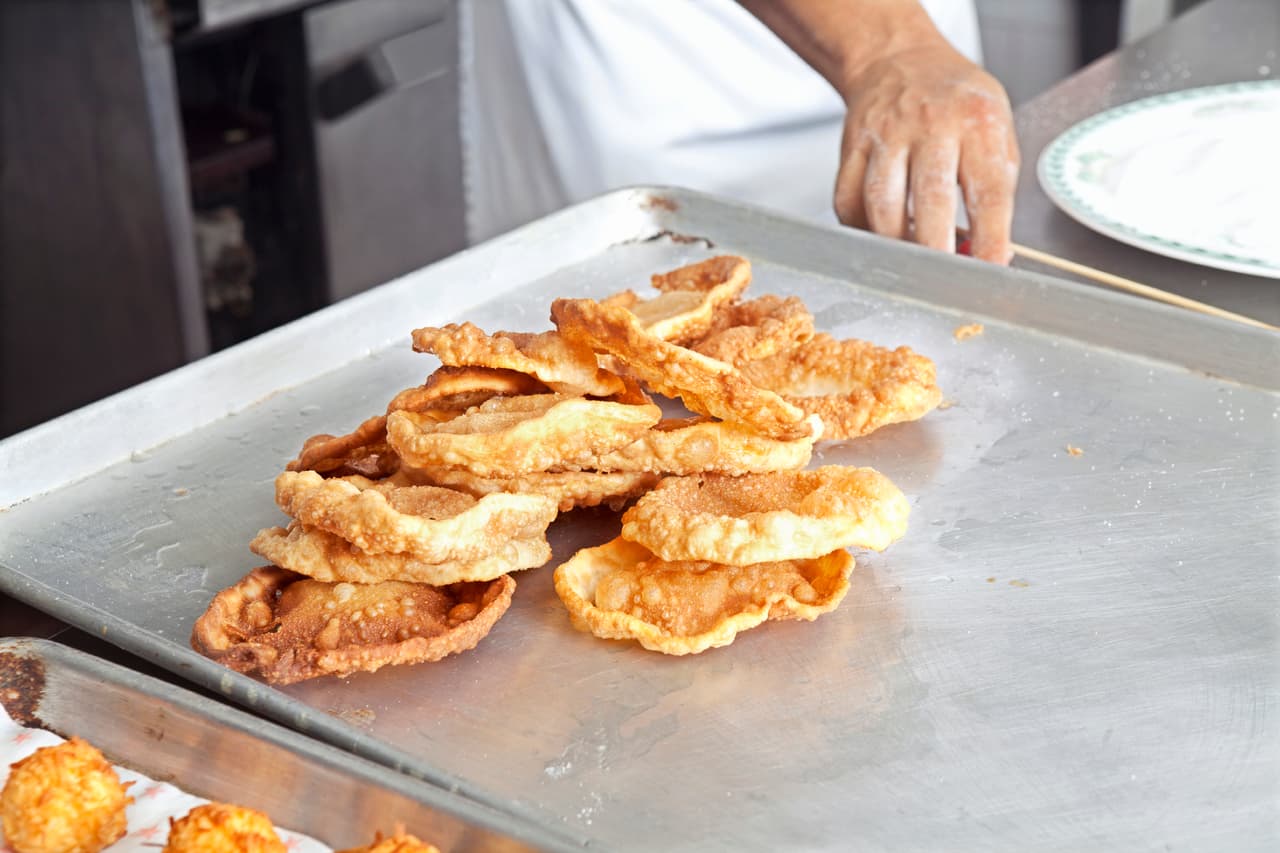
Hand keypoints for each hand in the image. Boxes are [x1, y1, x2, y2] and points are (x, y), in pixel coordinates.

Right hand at [834, 42, 1019, 263]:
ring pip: (881, 203)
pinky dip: (862, 230)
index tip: (992, 269)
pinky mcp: (851, 146)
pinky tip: (879, 236)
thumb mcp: (996, 126)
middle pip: (930, 197)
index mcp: (976, 120)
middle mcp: (930, 123)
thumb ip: (996, 184)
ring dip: (896, 243)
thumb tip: (992, 250)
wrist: (899, 61)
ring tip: (911, 261)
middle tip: (945, 278)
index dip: (991, 236)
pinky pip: (848, 201)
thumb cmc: (955, 102)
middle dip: (937, 249)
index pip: (988, 188)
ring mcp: (885, 134)